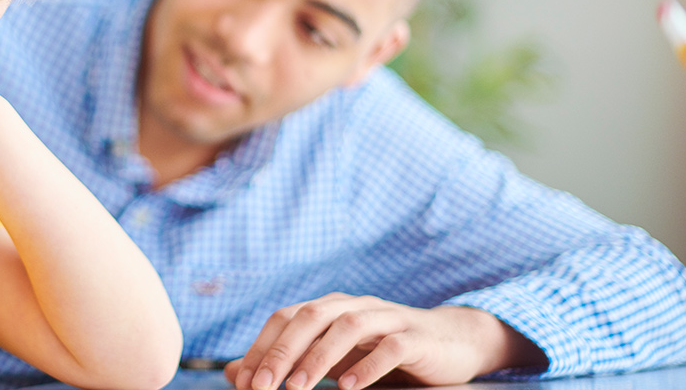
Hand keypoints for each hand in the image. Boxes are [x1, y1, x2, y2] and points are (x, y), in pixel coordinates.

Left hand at [224, 294, 541, 389]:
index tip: (245, 382)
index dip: (262, 347)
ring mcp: (386, 317)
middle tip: (263, 386)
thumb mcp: (332, 359)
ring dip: (319, 358)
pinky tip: (350, 386)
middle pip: (310, 317)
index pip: (286, 318)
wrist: (449, 344)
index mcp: (329, 308)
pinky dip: (368, 365)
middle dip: (282, 352)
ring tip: (299, 388)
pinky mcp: (416, 336)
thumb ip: (288, 363)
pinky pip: (391, 345)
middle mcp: (354, 305)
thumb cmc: (382, 353)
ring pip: (347, 326)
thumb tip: (236, 374)